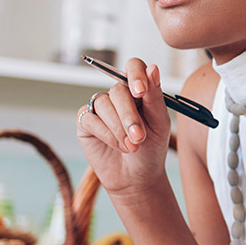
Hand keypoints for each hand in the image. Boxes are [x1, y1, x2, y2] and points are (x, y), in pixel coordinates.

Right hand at [77, 58, 171, 199]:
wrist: (137, 178)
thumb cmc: (152, 149)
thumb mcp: (159, 123)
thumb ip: (154, 96)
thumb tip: (152, 68)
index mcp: (139, 89)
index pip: (133, 66)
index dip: (136, 74)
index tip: (141, 91)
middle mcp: (118, 95)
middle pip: (118, 90)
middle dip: (129, 116)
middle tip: (139, 137)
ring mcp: (100, 107)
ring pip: (103, 104)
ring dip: (119, 128)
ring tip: (132, 147)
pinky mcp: (85, 122)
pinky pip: (90, 119)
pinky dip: (106, 134)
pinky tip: (117, 146)